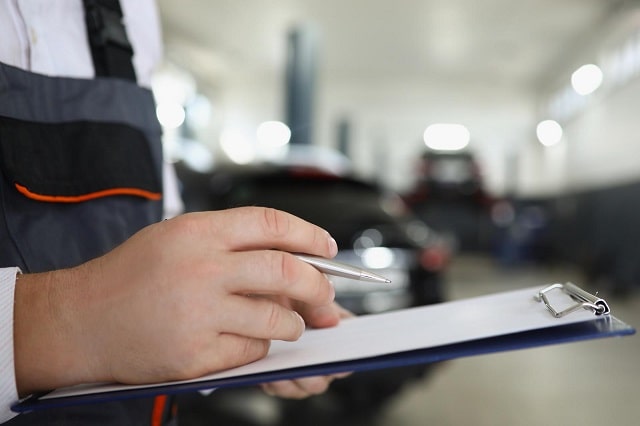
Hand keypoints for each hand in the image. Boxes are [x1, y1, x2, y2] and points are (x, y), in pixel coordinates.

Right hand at [14, 207, 338, 395]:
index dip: (309, 235)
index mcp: (198, 232)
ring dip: (293, 323)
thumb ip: (230, 243)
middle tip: (326, 298)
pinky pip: (253, 350)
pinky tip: (246, 340)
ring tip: (289, 324)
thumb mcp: (177, 237)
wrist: (80, 320)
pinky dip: (260, 346)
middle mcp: (201, 269)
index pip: (272, 224)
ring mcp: (198, 313)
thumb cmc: (130, 276)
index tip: (327, 248)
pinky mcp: (195, 354)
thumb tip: (293, 257)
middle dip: (319, 286)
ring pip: (277, 319)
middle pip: (287, 271)